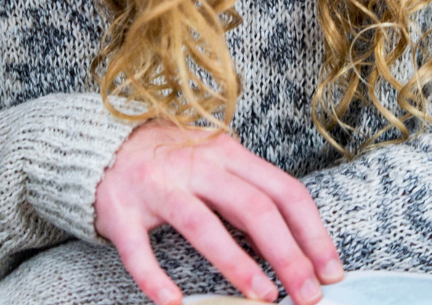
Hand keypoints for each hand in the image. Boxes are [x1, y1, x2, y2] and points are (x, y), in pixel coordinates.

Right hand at [93, 121, 343, 304]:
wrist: (101, 142)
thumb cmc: (172, 159)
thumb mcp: (218, 163)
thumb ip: (250, 195)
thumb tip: (296, 243)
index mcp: (229, 154)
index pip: (284, 191)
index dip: (312, 232)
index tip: (330, 268)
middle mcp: (197, 165)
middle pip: (254, 208)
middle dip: (288, 255)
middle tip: (308, 294)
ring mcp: (157, 186)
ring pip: (203, 225)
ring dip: (238, 264)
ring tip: (264, 296)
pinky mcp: (120, 210)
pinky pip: (138, 249)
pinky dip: (155, 277)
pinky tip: (175, 302)